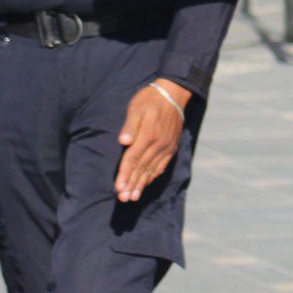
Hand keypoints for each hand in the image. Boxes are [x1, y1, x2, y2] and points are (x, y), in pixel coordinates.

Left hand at [115, 80, 189, 201]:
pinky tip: (147, 183)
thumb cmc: (149, 99)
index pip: (133, 159)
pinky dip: (154, 176)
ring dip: (142, 184)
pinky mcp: (171, 147)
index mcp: (148, 135)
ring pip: (152, 169)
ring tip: (134, 197)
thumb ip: (130, 125)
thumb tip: (123, 141)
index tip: (118, 187)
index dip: (124, 174)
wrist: (173, 94)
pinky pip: (162, 165)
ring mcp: (166, 147)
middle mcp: (158, 144)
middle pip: (142, 168)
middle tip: (124, 198)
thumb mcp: (136, 108)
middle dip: (132, 184)